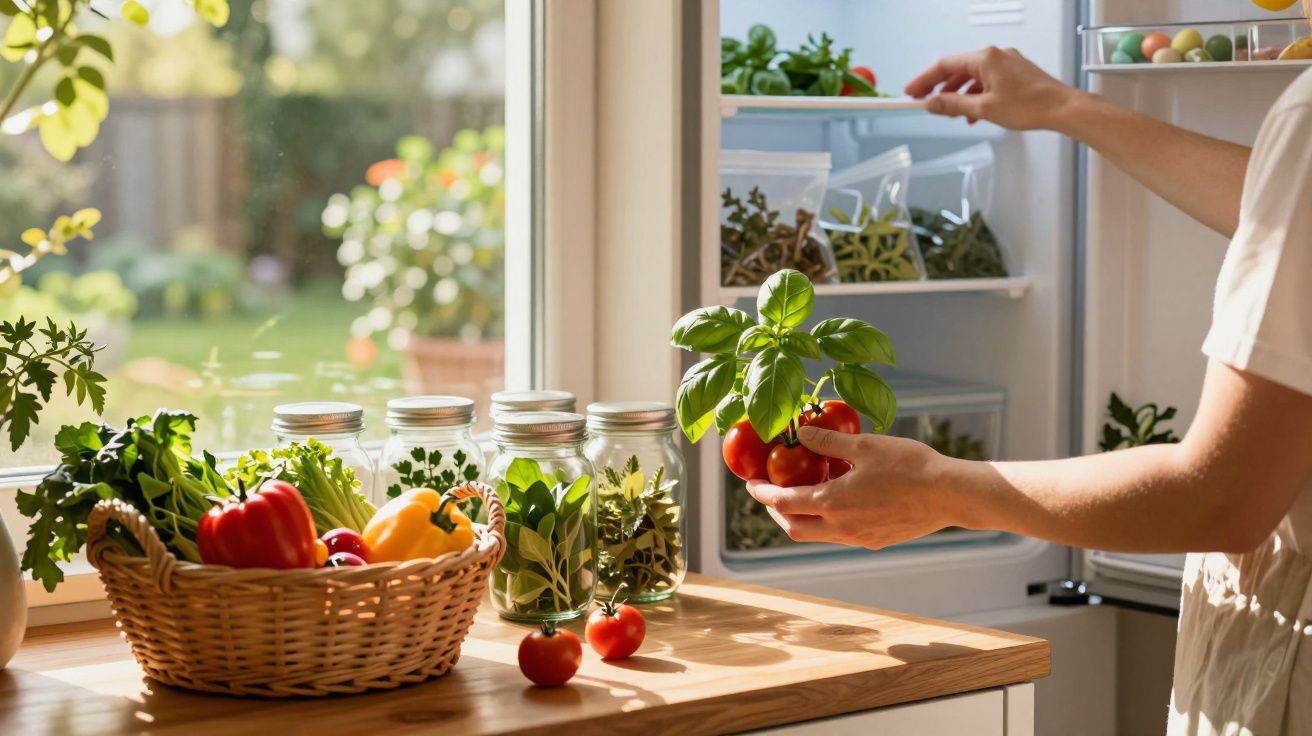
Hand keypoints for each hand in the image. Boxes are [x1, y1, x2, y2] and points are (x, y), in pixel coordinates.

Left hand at [745, 426, 955, 549]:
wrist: (950, 495)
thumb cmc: (910, 466)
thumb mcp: (865, 445)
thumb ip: (828, 440)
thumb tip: (799, 433)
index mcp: (832, 504)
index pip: (783, 503)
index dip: (762, 494)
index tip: (750, 484)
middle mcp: (841, 528)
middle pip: (794, 529)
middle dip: (777, 513)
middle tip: (772, 493)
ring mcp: (859, 539)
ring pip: (817, 535)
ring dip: (802, 518)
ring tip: (802, 495)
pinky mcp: (876, 541)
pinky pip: (840, 535)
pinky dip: (827, 521)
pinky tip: (838, 501)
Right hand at [904, 46, 1082, 130]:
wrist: (1062, 108)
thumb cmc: (1029, 106)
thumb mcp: (984, 108)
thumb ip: (954, 105)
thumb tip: (932, 104)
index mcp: (985, 58)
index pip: (945, 65)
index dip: (925, 80)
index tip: (911, 93)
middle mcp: (995, 55)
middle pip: (957, 69)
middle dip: (939, 87)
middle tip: (923, 102)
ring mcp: (1006, 63)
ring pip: (972, 76)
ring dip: (958, 93)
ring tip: (949, 113)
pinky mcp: (1015, 73)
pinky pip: (987, 81)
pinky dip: (975, 94)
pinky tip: (972, 113)